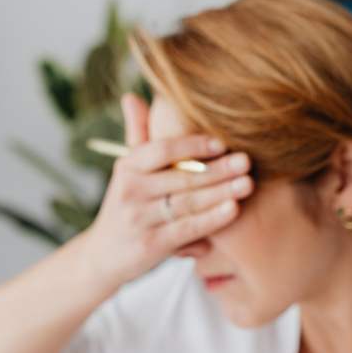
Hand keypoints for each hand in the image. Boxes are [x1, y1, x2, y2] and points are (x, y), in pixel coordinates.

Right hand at [83, 93, 253, 284]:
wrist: (104, 256)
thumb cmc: (127, 206)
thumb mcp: (126, 171)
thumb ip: (137, 135)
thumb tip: (131, 96)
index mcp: (127, 167)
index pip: (160, 150)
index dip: (192, 145)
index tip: (221, 143)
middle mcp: (129, 190)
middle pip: (180, 176)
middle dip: (217, 169)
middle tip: (246, 161)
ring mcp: (139, 219)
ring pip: (187, 202)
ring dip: (220, 192)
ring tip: (247, 183)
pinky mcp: (150, 245)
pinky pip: (187, 228)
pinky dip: (212, 219)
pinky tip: (233, 209)